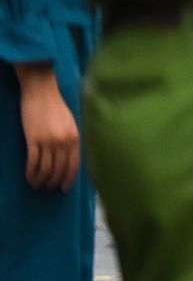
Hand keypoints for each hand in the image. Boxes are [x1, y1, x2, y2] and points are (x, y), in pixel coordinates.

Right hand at [16, 67, 79, 192]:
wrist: (41, 92)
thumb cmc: (55, 107)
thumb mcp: (70, 124)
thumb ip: (71, 140)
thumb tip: (69, 158)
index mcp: (75, 138)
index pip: (74, 165)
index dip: (68, 179)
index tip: (64, 188)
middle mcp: (63, 141)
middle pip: (59, 169)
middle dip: (54, 181)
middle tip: (48, 187)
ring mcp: (48, 141)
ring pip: (45, 168)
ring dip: (41, 179)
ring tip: (37, 184)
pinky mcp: (33, 139)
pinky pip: (33, 161)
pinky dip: (31, 172)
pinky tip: (29, 177)